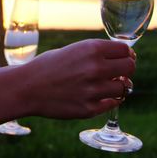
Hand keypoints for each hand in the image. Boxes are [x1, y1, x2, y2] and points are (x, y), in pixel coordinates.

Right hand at [16, 39, 135, 118]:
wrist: (26, 88)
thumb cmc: (48, 66)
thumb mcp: (73, 50)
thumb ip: (97, 53)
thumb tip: (123, 58)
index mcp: (91, 49)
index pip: (125, 50)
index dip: (126, 54)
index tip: (123, 58)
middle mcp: (95, 68)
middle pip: (130, 67)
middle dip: (126, 70)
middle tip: (120, 73)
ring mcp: (93, 90)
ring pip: (124, 88)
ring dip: (118, 86)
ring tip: (108, 85)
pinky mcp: (89, 109)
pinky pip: (112, 103)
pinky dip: (108, 100)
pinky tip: (99, 96)